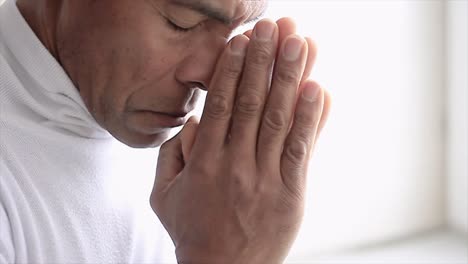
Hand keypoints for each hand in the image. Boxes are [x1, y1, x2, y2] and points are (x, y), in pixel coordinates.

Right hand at [150, 18, 330, 263]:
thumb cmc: (192, 231)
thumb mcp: (164, 195)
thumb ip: (174, 154)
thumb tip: (195, 120)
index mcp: (205, 162)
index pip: (221, 105)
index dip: (232, 69)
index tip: (242, 41)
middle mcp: (236, 165)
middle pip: (253, 103)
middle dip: (264, 61)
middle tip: (274, 27)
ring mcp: (266, 178)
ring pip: (280, 120)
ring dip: (291, 78)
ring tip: (301, 43)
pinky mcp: (291, 193)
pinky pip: (302, 150)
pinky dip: (312, 119)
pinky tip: (319, 89)